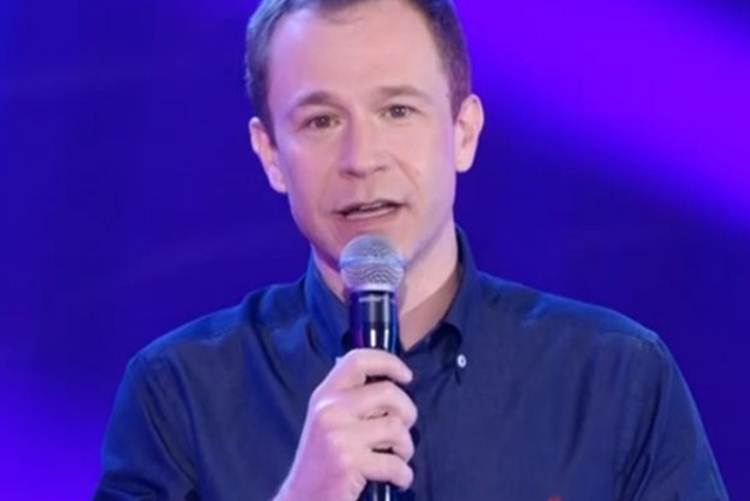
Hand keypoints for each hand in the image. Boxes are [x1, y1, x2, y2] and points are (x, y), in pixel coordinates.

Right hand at [274, 349, 416, 500]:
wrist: (303, 500)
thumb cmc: (322, 460)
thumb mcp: (327, 419)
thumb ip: (350, 397)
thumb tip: (388, 377)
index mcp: (324, 395)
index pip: (358, 360)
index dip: (389, 362)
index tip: (406, 376)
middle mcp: (329, 409)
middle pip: (389, 392)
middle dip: (408, 412)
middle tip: (403, 429)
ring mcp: (339, 436)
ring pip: (396, 427)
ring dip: (406, 447)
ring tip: (397, 457)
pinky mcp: (350, 463)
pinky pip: (395, 463)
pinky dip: (403, 474)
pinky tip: (397, 479)